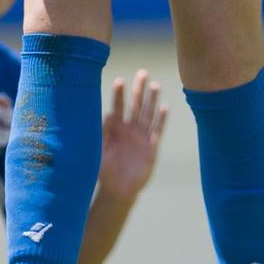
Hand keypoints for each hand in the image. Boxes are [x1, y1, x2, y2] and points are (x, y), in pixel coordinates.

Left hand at [98, 71, 167, 199]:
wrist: (118, 190)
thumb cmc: (104, 169)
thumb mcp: (98, 151)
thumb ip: (101, 134)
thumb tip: (104, 115)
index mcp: (115, 128)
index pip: (118, 107)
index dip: (119, 95)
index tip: (119, 81)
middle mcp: (130, 129)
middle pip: (136, 106)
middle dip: (139, 90)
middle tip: (142, 73)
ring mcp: (142, 137)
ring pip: (148, 115)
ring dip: (152, 100)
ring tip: (154, 85)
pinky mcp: (152, 148)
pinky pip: (157, 131)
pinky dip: (161, 120)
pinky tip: (165, 107)